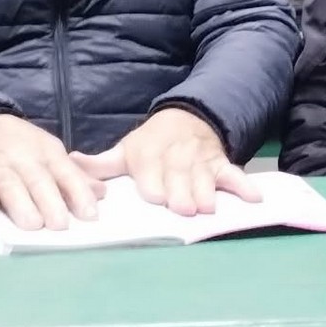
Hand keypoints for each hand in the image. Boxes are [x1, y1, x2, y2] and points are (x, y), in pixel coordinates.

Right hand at [0, 114, 103, 231]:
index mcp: (48, 153)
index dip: (79, 193)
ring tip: (32, 226)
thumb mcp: (50, 153)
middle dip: (51, 203)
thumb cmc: (22, 146)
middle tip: (60, 226)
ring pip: (10, 186)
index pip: (67, 173)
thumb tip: (101, 194)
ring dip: (21, 206)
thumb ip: (74, 176)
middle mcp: (23, 158)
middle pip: (39, 181)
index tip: (90, 215)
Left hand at [71, 108, 256, 214]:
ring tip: (208, 207)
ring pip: (205, 176)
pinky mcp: (222, 164)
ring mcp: (201, 161)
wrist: (189, 118)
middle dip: (181, 191)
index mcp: (149, 153)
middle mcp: (176, 157)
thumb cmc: (152, 145)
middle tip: (183, 208)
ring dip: (207, 191)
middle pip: (179, 175)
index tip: (155, 196)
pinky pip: (235, 174)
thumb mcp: (127, 150)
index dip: (153, 181)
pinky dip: (245, 186)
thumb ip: (101, 164)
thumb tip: (70, 163)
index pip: (151, 168)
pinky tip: (254, 198)